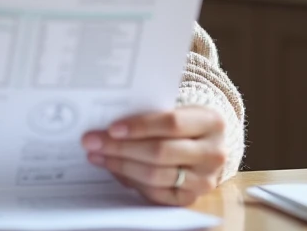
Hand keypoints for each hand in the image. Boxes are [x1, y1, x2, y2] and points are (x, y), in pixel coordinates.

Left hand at [81, 106, 227, 205]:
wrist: (207, 144)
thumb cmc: (184, 122)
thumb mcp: (178, 109)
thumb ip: (151, 113)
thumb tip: (109, 126)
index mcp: (212, 122)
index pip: (171, 123)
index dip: (139, 126)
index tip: (111, 127)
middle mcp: (213, 153)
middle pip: (160, 152)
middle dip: (121, 147)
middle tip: (92, 142)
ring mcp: (205, 179)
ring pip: (155, 176)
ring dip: (120, 165)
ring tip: (97, 156)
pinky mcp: (192, 198)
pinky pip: (156, 194)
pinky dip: (132, 181)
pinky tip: (115, 170)